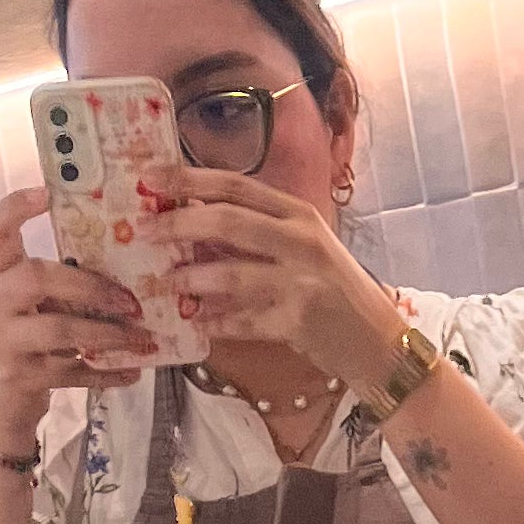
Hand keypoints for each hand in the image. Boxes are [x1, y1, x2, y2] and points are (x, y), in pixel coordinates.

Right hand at [0, 186, 152, 440]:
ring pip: (60, 330)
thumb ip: (65, 276)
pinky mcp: (22, 375)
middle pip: (37, 277)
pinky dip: (107, 373)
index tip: (46, 193)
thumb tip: (130, 254)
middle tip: (132, 302)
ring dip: (109, 335)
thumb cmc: (34, 330)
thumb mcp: (40, 297)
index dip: (16, 207)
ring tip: (145, 339)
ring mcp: (4, 339)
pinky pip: (72, 372)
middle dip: (91, 288)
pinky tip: (134, 372)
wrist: (8, 391)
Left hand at [149, 172, 402, 396]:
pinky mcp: (298, 322)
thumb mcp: (304, 249)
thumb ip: (259, 233)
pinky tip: (197, 325)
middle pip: (227, 221)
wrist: (380, 344)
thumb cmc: (337, 294)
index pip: (236, 185)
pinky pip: (243, 321)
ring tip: (165, 283)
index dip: (188, 179)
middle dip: (178, 224)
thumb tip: (195, 223)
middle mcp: (301, 241)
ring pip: (230, 272)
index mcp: (299, 214)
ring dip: (190, 278)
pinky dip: (216, 323)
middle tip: (143, 231)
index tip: (149, 180)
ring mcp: (301, 282)